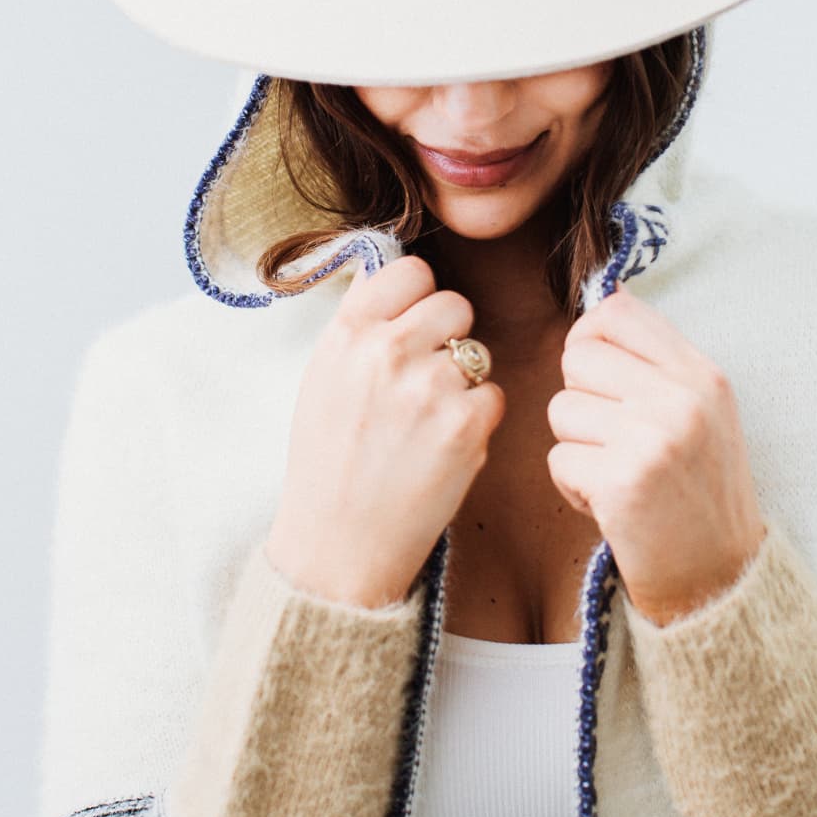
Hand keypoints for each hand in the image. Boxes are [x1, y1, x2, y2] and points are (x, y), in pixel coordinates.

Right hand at [266, 255, 505, 609]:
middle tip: (424, 381)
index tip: (412, 325)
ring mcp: (428, 387)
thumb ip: (358, 325)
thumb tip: (388, 273)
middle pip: (455, 304)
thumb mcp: (322, 378)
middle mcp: (387, 351)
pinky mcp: (465, 425)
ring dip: (464, 383)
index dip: (419, 297)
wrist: (337, 545)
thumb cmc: (328, 462)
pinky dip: (478, 421)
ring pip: (478, 353)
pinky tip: (442, 448)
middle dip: (448, 337)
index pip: (411, 270)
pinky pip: (494, 396)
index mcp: (347, 333)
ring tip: (426, 423)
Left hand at [546, 282, 766, 624]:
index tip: (601, 377)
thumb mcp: (702, 411)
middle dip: (580, 398)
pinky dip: (573, 487)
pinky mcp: (621, 482)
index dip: (591, 339)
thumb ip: (655, 358)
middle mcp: (681, 398)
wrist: (721, 580)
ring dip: (576, 447)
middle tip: (614, 439)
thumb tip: (603, 294)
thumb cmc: (699, 491)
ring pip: (561, 409)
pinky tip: (611, 504)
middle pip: (577, 357)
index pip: (617, 312)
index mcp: (702, 373)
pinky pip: (558, 459)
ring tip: (618, 474)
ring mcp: (653, 439)